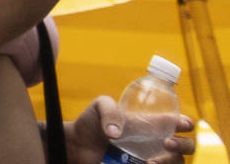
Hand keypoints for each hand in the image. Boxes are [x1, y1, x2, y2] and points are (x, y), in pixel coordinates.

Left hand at [67, 96, 196, 163]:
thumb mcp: (99, 107)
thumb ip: (109, 110)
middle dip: (184, 145)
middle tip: (167, 144)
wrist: (78, 145)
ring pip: (177, 163)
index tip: (182, 124)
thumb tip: (116, 133)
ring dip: (170, 163)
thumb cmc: (91, 123)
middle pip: (186, 146)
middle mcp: (156, 143)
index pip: (178, 123)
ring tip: (151, 163)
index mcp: (151, 125)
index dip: (186, 123)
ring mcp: (152, 159)